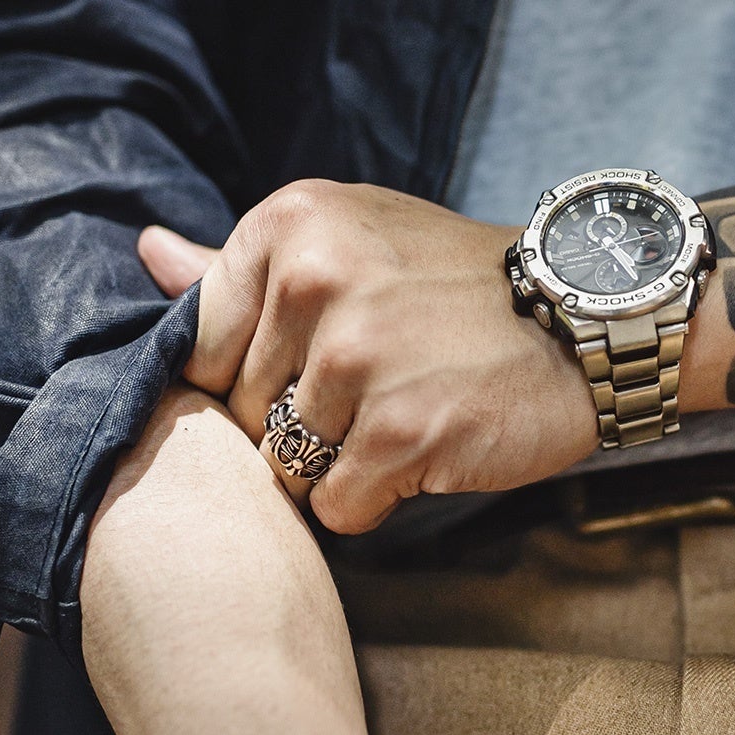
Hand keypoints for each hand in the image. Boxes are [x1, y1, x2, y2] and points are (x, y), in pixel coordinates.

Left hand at [139, 182, 600, 533]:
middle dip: (298, 425)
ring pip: (285, 468)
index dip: (255, 379)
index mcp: (288, 227)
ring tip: (409, 416)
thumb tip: (146, 253)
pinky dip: (377, 499)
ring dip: (342, 466)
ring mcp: (355, 359)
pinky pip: (337, 507)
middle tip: (381, 391)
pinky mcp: (399, 431)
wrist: (587, 321)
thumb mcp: (350, 243)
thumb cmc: (461, 289)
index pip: (203, 348)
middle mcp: (313, 282)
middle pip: (240, 413)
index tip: (323, 365)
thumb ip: (241, 266)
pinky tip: (429, 451)